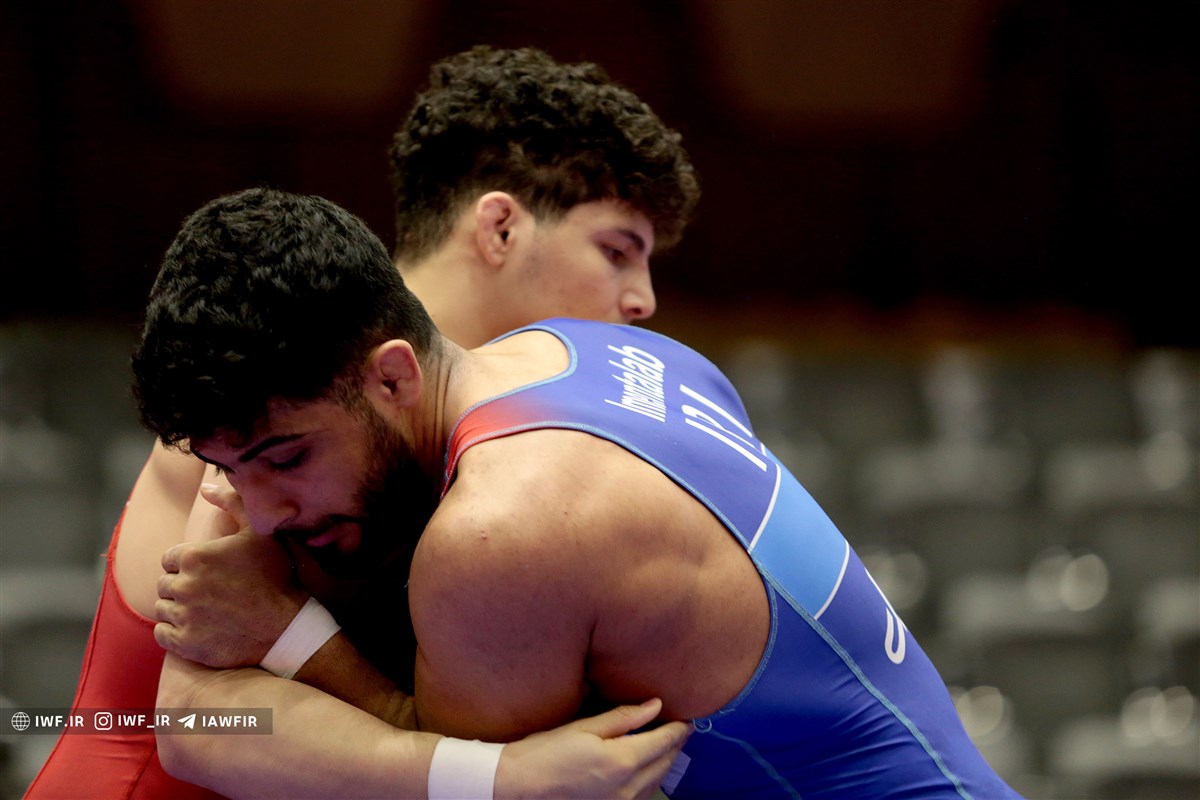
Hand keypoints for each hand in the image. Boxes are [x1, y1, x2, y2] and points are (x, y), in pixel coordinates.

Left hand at [155, 493, 307, 667]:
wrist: (287, 627)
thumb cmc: (275, 576)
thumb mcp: (260, 533)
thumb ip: (232, 503)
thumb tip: (204, 488)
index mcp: (194, 555)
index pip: (170, 559)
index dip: (190, 565)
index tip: (211, 574)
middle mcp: (183, 585)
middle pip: (165, 584)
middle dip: (183, 586)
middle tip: (211, 594)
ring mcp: (182, 616)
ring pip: (163, 609)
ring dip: (179, 609)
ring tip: (208, 611)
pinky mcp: (183, 643)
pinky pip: (162, 634)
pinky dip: (175, 632)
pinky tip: (199, 628)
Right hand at [495, 699, 690, 799]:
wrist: (517, 787)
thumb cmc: (545, 752)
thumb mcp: (584, 728)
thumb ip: (623, 718)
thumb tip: (655, 705)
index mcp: (622, 761)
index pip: (663, 742)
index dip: (678, 729)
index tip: (687, 718)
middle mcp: (627, 788)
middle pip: (665, 764)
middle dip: (674, 745)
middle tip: (680, 729)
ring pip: (656, 783)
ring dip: (664, 763)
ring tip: (666, 746)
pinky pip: (641, 796)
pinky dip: (649, 780)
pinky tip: (644, 769)